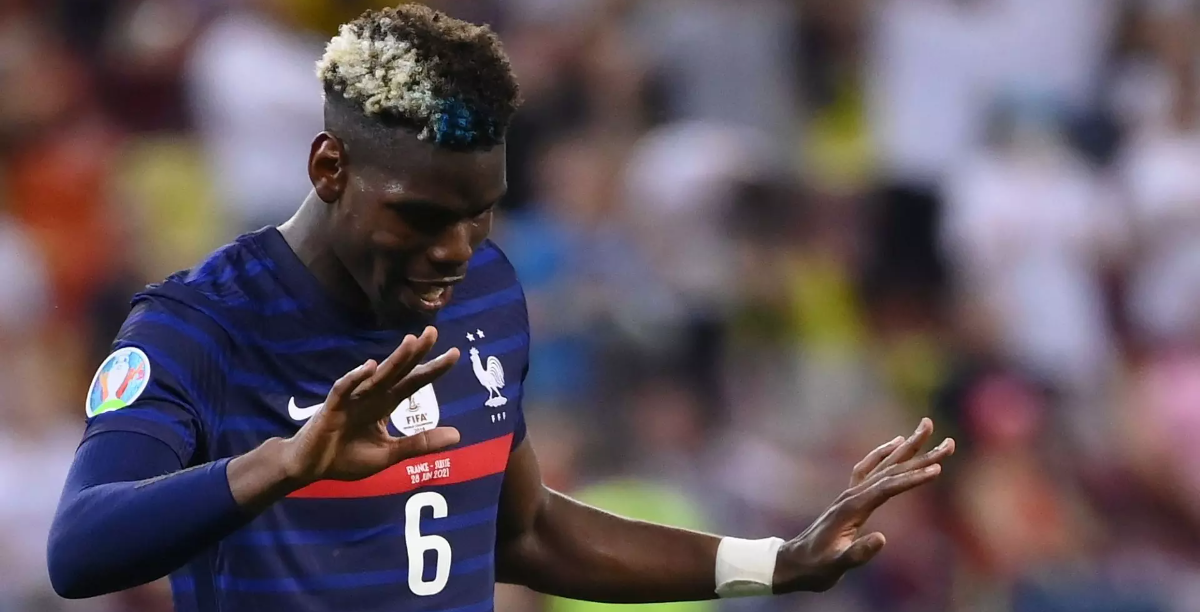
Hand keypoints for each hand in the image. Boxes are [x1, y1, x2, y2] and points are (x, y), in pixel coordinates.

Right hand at [280, 326, 461, 483]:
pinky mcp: (332, 406)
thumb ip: (420, 443)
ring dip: (393, 360)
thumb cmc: (347, 457)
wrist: (310, 467)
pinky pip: (345, 388)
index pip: (414, 382)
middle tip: (433, 332)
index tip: (455, 353)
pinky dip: (356, 377)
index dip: (433, 368)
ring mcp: (352, 398)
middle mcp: (373, 395)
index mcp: (386, 403)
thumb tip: (458, 435)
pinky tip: (370, 367)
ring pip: (376, 375)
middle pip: (399, 370)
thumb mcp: (390, 454)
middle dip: (416, 352)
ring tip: (411, 343)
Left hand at [772, 418, 954, 592]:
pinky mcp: (849, 496)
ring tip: (925, 427)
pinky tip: (896, 444)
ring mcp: (850, 492)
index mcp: (852, 508)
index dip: (913, 479)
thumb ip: (858, 554)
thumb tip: (882, 538)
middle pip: (891, 469)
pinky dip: (884, 453)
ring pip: (883, 464)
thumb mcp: (836, 565)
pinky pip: (870, 467)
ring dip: (907, 446)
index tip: (937, 469)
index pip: (888, 488)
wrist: (794, 562)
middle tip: (949, 442)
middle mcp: (852, 494)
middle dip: (920, 454)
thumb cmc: (816, 566)